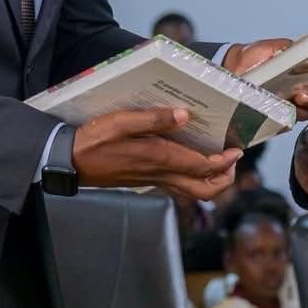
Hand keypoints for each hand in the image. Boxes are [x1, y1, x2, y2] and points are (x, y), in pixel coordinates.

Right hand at [71, 107, 240, 199]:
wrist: (71, 162)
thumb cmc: (94, 140)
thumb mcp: (122, 121)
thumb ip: (154, 119)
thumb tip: (185, 115)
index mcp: (159, 158)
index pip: (201, 167)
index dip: (223, 162)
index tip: (237, 150)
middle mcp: (160, 174)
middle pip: (202, 189)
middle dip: (224, 179)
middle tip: (232, 161)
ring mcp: (153, 180)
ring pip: (191, 191)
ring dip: (211, 181)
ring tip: (219, 162)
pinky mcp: (145, 180)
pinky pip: (177, 186)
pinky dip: (193, 179)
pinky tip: (191, 161)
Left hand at [223, 38, 307, 119]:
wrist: (232, 68)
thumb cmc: (255, 57)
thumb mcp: (274, 47)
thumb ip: (292, 48)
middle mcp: (304, 93)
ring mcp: (291, 108)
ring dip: (306, 106)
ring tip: (297, 97)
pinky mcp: (276, 120)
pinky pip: (288, 123)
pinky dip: (288, 117)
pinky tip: (285, 109)